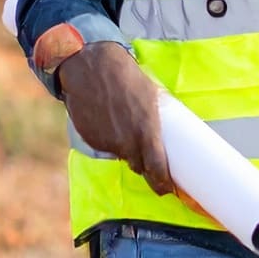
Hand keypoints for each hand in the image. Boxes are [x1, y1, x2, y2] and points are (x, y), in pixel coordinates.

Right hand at [57, 41, 173, 193]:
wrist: (91, 68)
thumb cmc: (127, 78)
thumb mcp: (151, 95)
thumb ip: (156, 119)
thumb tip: (166, 131)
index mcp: (147, 132)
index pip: (157, 168)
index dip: (163, 183)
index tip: (167, 189)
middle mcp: (127, 142)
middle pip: (139, 166)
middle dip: (145, 166)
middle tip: (150, 160)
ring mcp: (107, 143)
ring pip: (122, 156)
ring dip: (127, 151)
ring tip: (128, 130)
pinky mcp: (91, 139)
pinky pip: (105, 146)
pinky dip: (109, 140)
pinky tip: (110, 122)